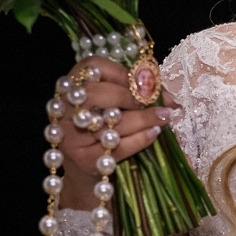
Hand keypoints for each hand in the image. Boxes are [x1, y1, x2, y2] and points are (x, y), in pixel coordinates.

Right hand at [57, 56, 176, 208]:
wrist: (85, 169)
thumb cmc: (105, 126)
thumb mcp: (116, 103)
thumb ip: (140, 92)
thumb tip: (169, 98)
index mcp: (73, 85)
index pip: (92, 66)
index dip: (122, 72)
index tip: (144, 82)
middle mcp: (65, 108)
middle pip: (94, 93)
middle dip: (129, 96)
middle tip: (152, 101)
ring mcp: (69, 135)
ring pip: (109, 122)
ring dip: (144, 118)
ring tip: (164, 117)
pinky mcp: (82, 159)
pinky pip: (116, 147)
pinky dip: (140, 139)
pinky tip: (153, 134)